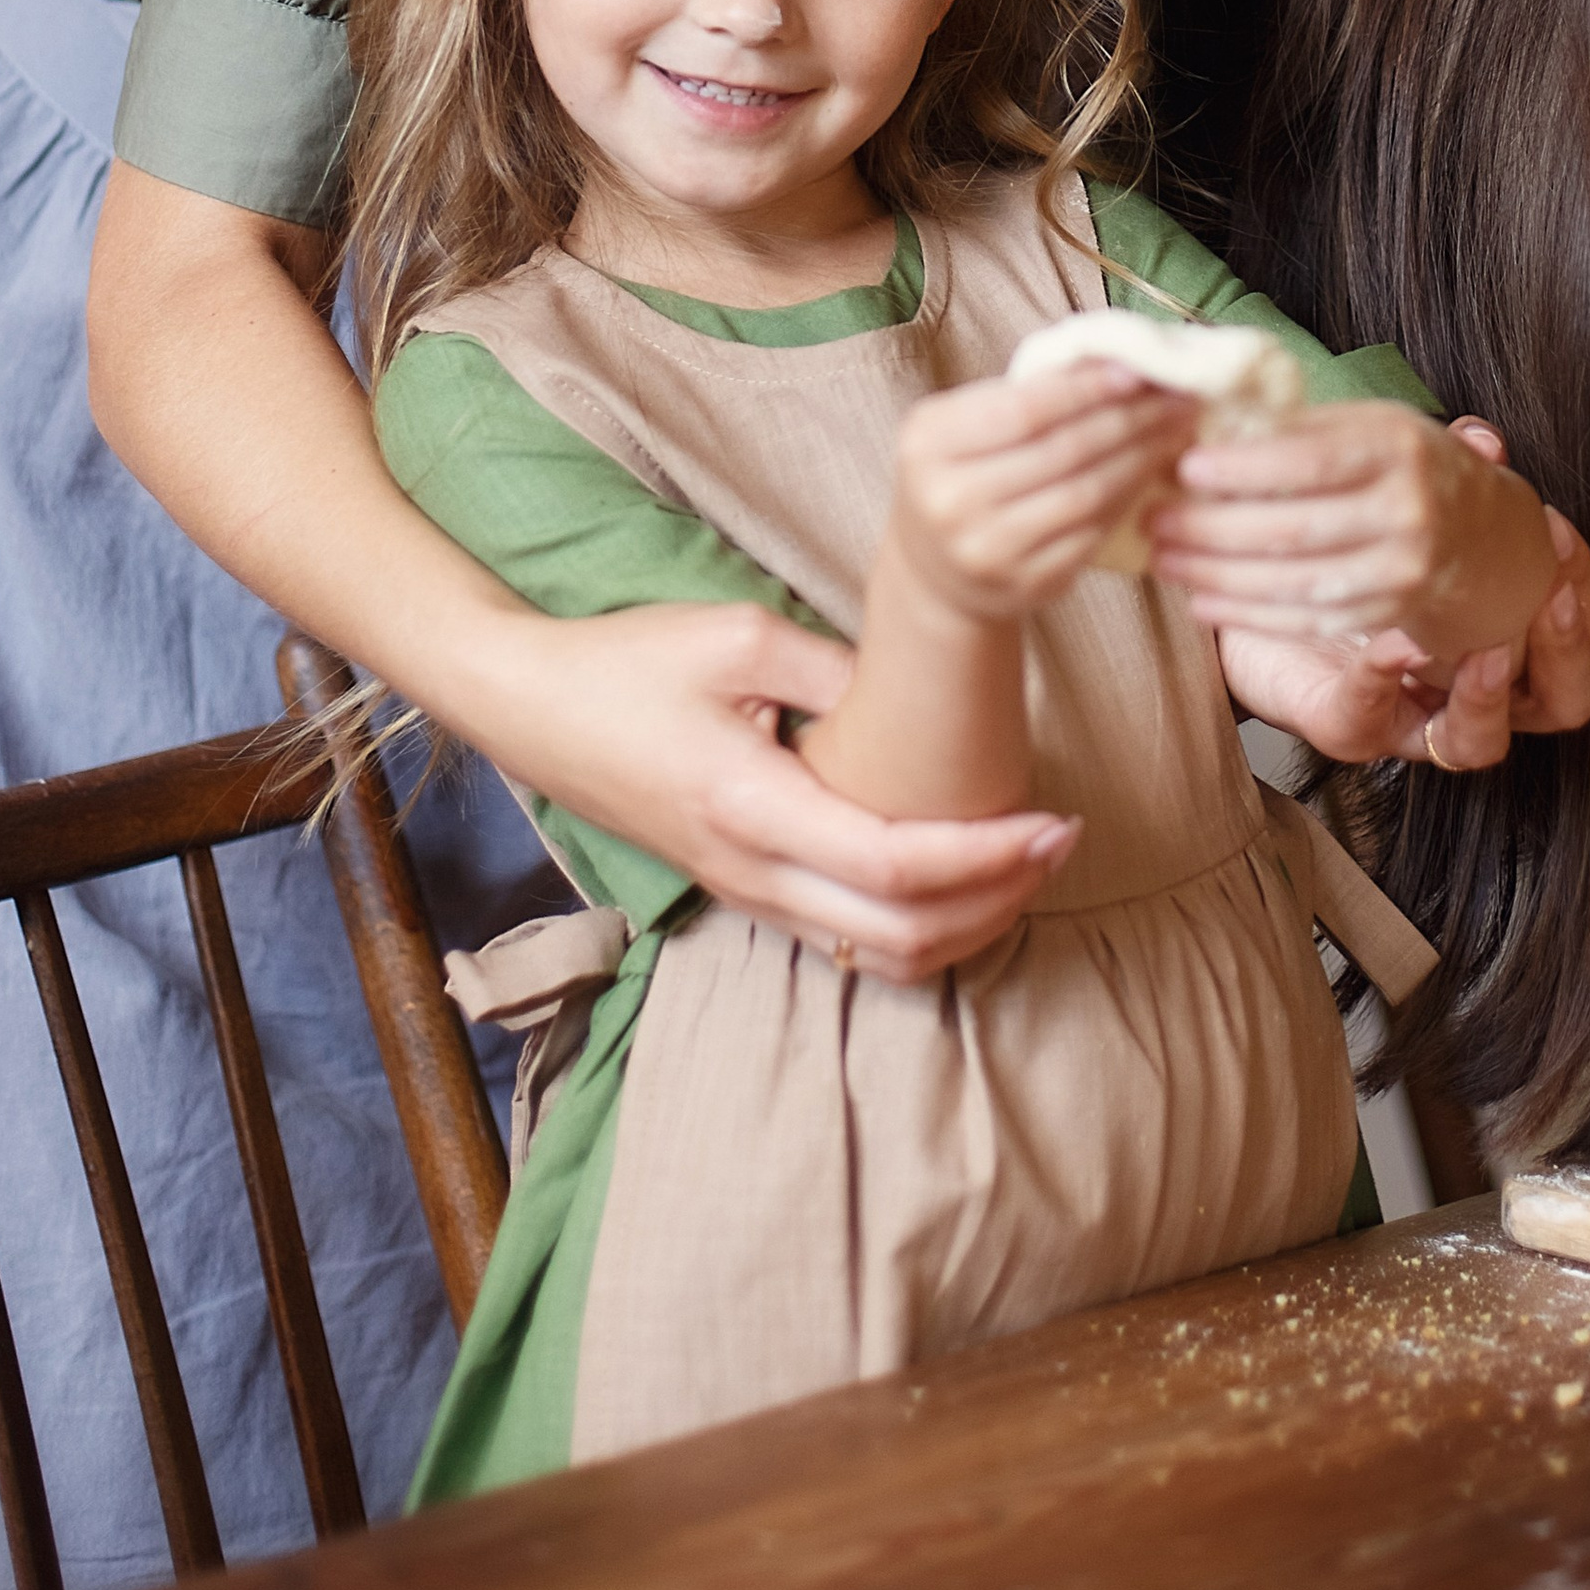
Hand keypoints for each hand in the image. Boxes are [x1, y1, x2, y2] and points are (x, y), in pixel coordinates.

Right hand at [478, 598, 1079, 982]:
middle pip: (901, 936)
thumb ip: (837, 669)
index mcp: (750, 806)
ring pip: (875, 955)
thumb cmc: (628, 660)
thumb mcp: (736, 634)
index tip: (1053, 821)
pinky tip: (953, 883)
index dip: (989, 855)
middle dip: (996, 901)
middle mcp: (749, 870)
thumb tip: (926, 691)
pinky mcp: (737, 891)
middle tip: (1058, 844)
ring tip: (1021, 867)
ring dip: (962, 926)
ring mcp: (741, 892)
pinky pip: (841, 939)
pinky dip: (913, 931)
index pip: (897, 865)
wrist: (531, 706)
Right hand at [881, 362, 1192, 622]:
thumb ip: (1021, 395)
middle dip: (1129, 419)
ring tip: (1173, 431)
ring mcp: (988, 550)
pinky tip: (1148, 474)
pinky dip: (1127, 499)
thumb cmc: (958, 476)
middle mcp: (951, 500)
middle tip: (1175, 398)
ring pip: (1085, 495)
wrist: (934, 573)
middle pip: (1061, 451)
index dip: (1086, 389)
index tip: (1137, 371)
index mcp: (929, 444)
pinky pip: (1092, 534)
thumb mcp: (961, 426)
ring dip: (1140, 458)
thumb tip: (1112, 361)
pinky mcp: (1025, 585)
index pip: (1023, 410)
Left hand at [1148, 398, 1559, 669]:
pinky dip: (1249, 613)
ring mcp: (1402, 569)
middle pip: (1295, 529)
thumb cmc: (1400, 462)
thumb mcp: (1367, 424)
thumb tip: (1205, 424)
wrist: (1478, 528)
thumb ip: (1298, 427)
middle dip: (1212, 529)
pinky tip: (1204, 599)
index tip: (1183, 466)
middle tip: (1154, 519)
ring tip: (1165, 559)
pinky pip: (1308, 620)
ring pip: (1295, 582)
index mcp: (1397, 446)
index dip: (1243, 469)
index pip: (1310, 460)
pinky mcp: (1389, 613)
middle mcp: (1407, 511)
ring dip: (1218, 575)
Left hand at [1216, 427, 1589, 769]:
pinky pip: (1373, 719)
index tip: (1559, 534)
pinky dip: (1383, 683)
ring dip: (1489, 696)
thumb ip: (1451, 479)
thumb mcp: (1398, 512)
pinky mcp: (1347, 725)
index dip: (1589, 592)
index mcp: (1504, 632)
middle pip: (1567, 700)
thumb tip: (1485, 440)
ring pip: (1483, 741)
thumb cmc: (1344, 561)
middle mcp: (1473, 688)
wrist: (1251, 603)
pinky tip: (1387, 645)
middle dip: (1566, 652)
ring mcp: (1413, 717)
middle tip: (1550, 598)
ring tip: (1488, 648)